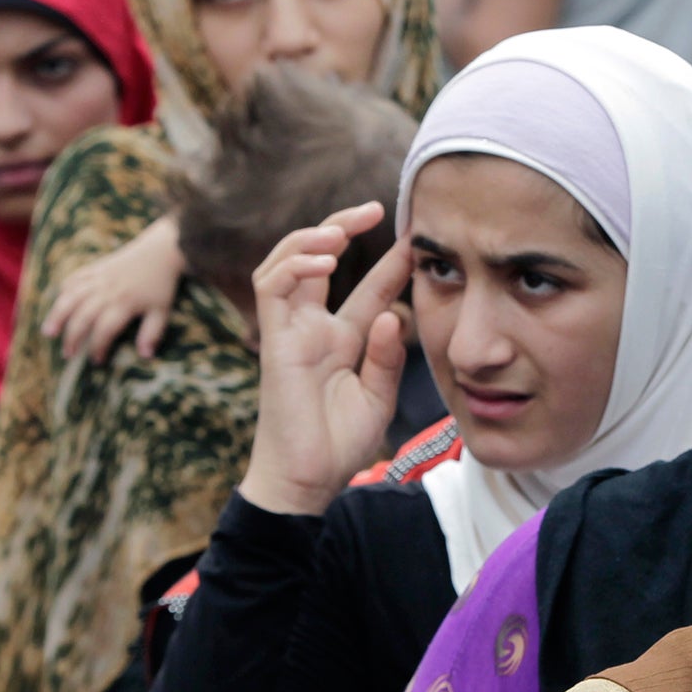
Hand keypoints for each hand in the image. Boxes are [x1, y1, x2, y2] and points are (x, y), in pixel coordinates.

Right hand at [43, 214, 185, 361]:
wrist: (160, 250)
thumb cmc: (161, 284)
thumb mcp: (162, 311)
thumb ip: (152, 333)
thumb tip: (145, 356)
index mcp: (124, 303)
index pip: (104, 330)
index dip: (98, 347)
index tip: (96, 360)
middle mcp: (107, 291)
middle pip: (82, 316)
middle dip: (72, 337)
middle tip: (67, 354)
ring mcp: (98, 278)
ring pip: (71, 297)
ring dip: (57, 315)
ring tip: (48, 332)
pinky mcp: (95, 267)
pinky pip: (74, 279)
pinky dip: (63, 291)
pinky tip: (58, 305)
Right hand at [236, 203, 411, 515]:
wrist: (305, 482)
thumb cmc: (337, 447)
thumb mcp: (378, 398)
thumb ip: (388, 356)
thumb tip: (394, 313)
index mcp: (342, 339)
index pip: (369, 288)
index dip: (392, 261)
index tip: (418, 238)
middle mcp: (313, 327)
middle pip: (319, 258)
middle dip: (343, 224)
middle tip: (377, 208)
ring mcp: (290, 332)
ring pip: (286, 263)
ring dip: (311, 237)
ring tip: (342, 229)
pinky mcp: (273, 343)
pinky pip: (272, 289)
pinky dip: (293, 266)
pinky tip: (322, 259)